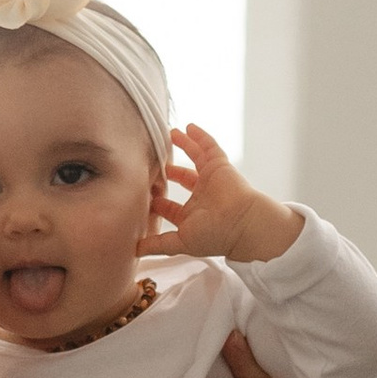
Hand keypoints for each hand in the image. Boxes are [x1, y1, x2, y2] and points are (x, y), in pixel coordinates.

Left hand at [151, 124, 301, 263]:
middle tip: (155, 162)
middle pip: (183, 179)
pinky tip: (189, 126)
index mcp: (193, 216)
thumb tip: (135, 251)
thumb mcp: (180, 243)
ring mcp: (211, 180)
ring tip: (171, 134)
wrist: (241, 224)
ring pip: (196, 159)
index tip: (145, 195)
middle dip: (170, 171)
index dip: (159, 202)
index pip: (172, 207)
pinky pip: (210, 146)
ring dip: (185, 146)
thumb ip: (158, 245)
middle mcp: (203, 197)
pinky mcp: (220, 166)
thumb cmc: (215, 235)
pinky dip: (200, 136)